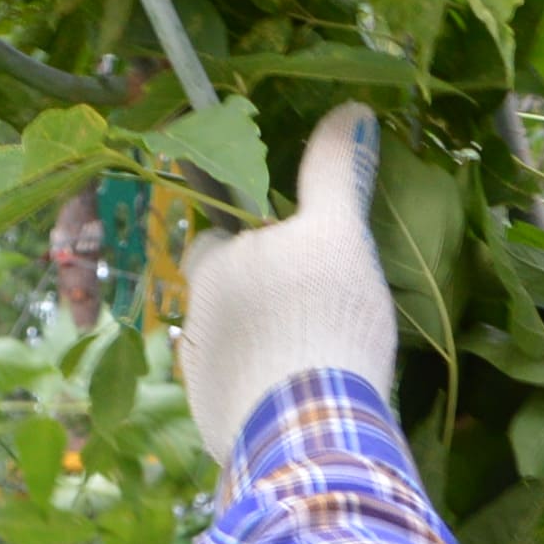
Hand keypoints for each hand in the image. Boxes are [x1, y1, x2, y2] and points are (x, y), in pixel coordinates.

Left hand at [179, 102, 394, 463]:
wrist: (310, 432)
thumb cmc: (322, 319)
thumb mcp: (339, 235)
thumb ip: (336, 172)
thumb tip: (350, 111)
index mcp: (211, 267)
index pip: (221, 237)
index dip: (257, 240)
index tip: (295, 257)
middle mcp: (193, 316)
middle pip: (223, 293)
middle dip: (255, 295)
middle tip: (311, 306)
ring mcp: (200, 376)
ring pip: (229, 344)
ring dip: (260, 346)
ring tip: (314, 356)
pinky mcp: (213, 422)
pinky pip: (236, 394)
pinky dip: (261, 392)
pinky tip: (301, 397)